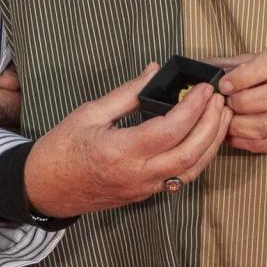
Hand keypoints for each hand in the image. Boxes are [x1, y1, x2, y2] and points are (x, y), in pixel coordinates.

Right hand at [22, 62, 230, 218]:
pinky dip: (198, 158)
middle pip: (189, 153)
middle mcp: (137, 175)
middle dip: (211, 125)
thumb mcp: (90, 113)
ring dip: (211, 143)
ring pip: (191, 170)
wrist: (45, 188)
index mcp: (120, 151)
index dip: (192, 108)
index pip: (169, 130)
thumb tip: (153, 71)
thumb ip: (126, 93)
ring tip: (221, 117)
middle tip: (219, 100)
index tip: (204, 89)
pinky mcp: (145, 194)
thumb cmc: (62, 149)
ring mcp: (144, 188)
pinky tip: (204, 139)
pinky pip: (181, 178)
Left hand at [213, 44, 266, 154]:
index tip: (225, 84)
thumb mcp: (265, 61)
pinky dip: (241, 140)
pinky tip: (230, 132)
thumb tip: (201, 66)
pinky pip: (262, 144)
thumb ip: (234, 63)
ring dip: (238, 124)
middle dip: (240, 101)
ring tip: (226, 118)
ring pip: (266, 125)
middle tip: (225, 102)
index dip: (244, 75)